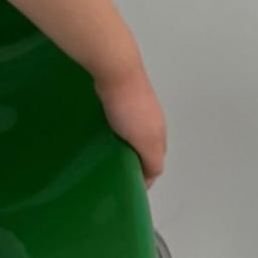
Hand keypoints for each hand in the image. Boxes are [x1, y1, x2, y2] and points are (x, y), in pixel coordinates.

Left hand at [94, 64, 166, 188]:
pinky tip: (98, 131)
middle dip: (132, 160)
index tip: (125, 187)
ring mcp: (135, 107)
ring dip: (120, 144)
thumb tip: (150, 178)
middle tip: (112, 170)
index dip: (143, 177)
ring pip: (130, 133)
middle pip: (144, 148)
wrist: (116, 70)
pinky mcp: (119, 96)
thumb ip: (152, 162)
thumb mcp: (147, 142)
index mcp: (159, 134)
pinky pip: (117, 119)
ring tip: (102, 151)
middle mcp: (151, 121)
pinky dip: (111, 129)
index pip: (155, 164)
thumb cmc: (130, 107)